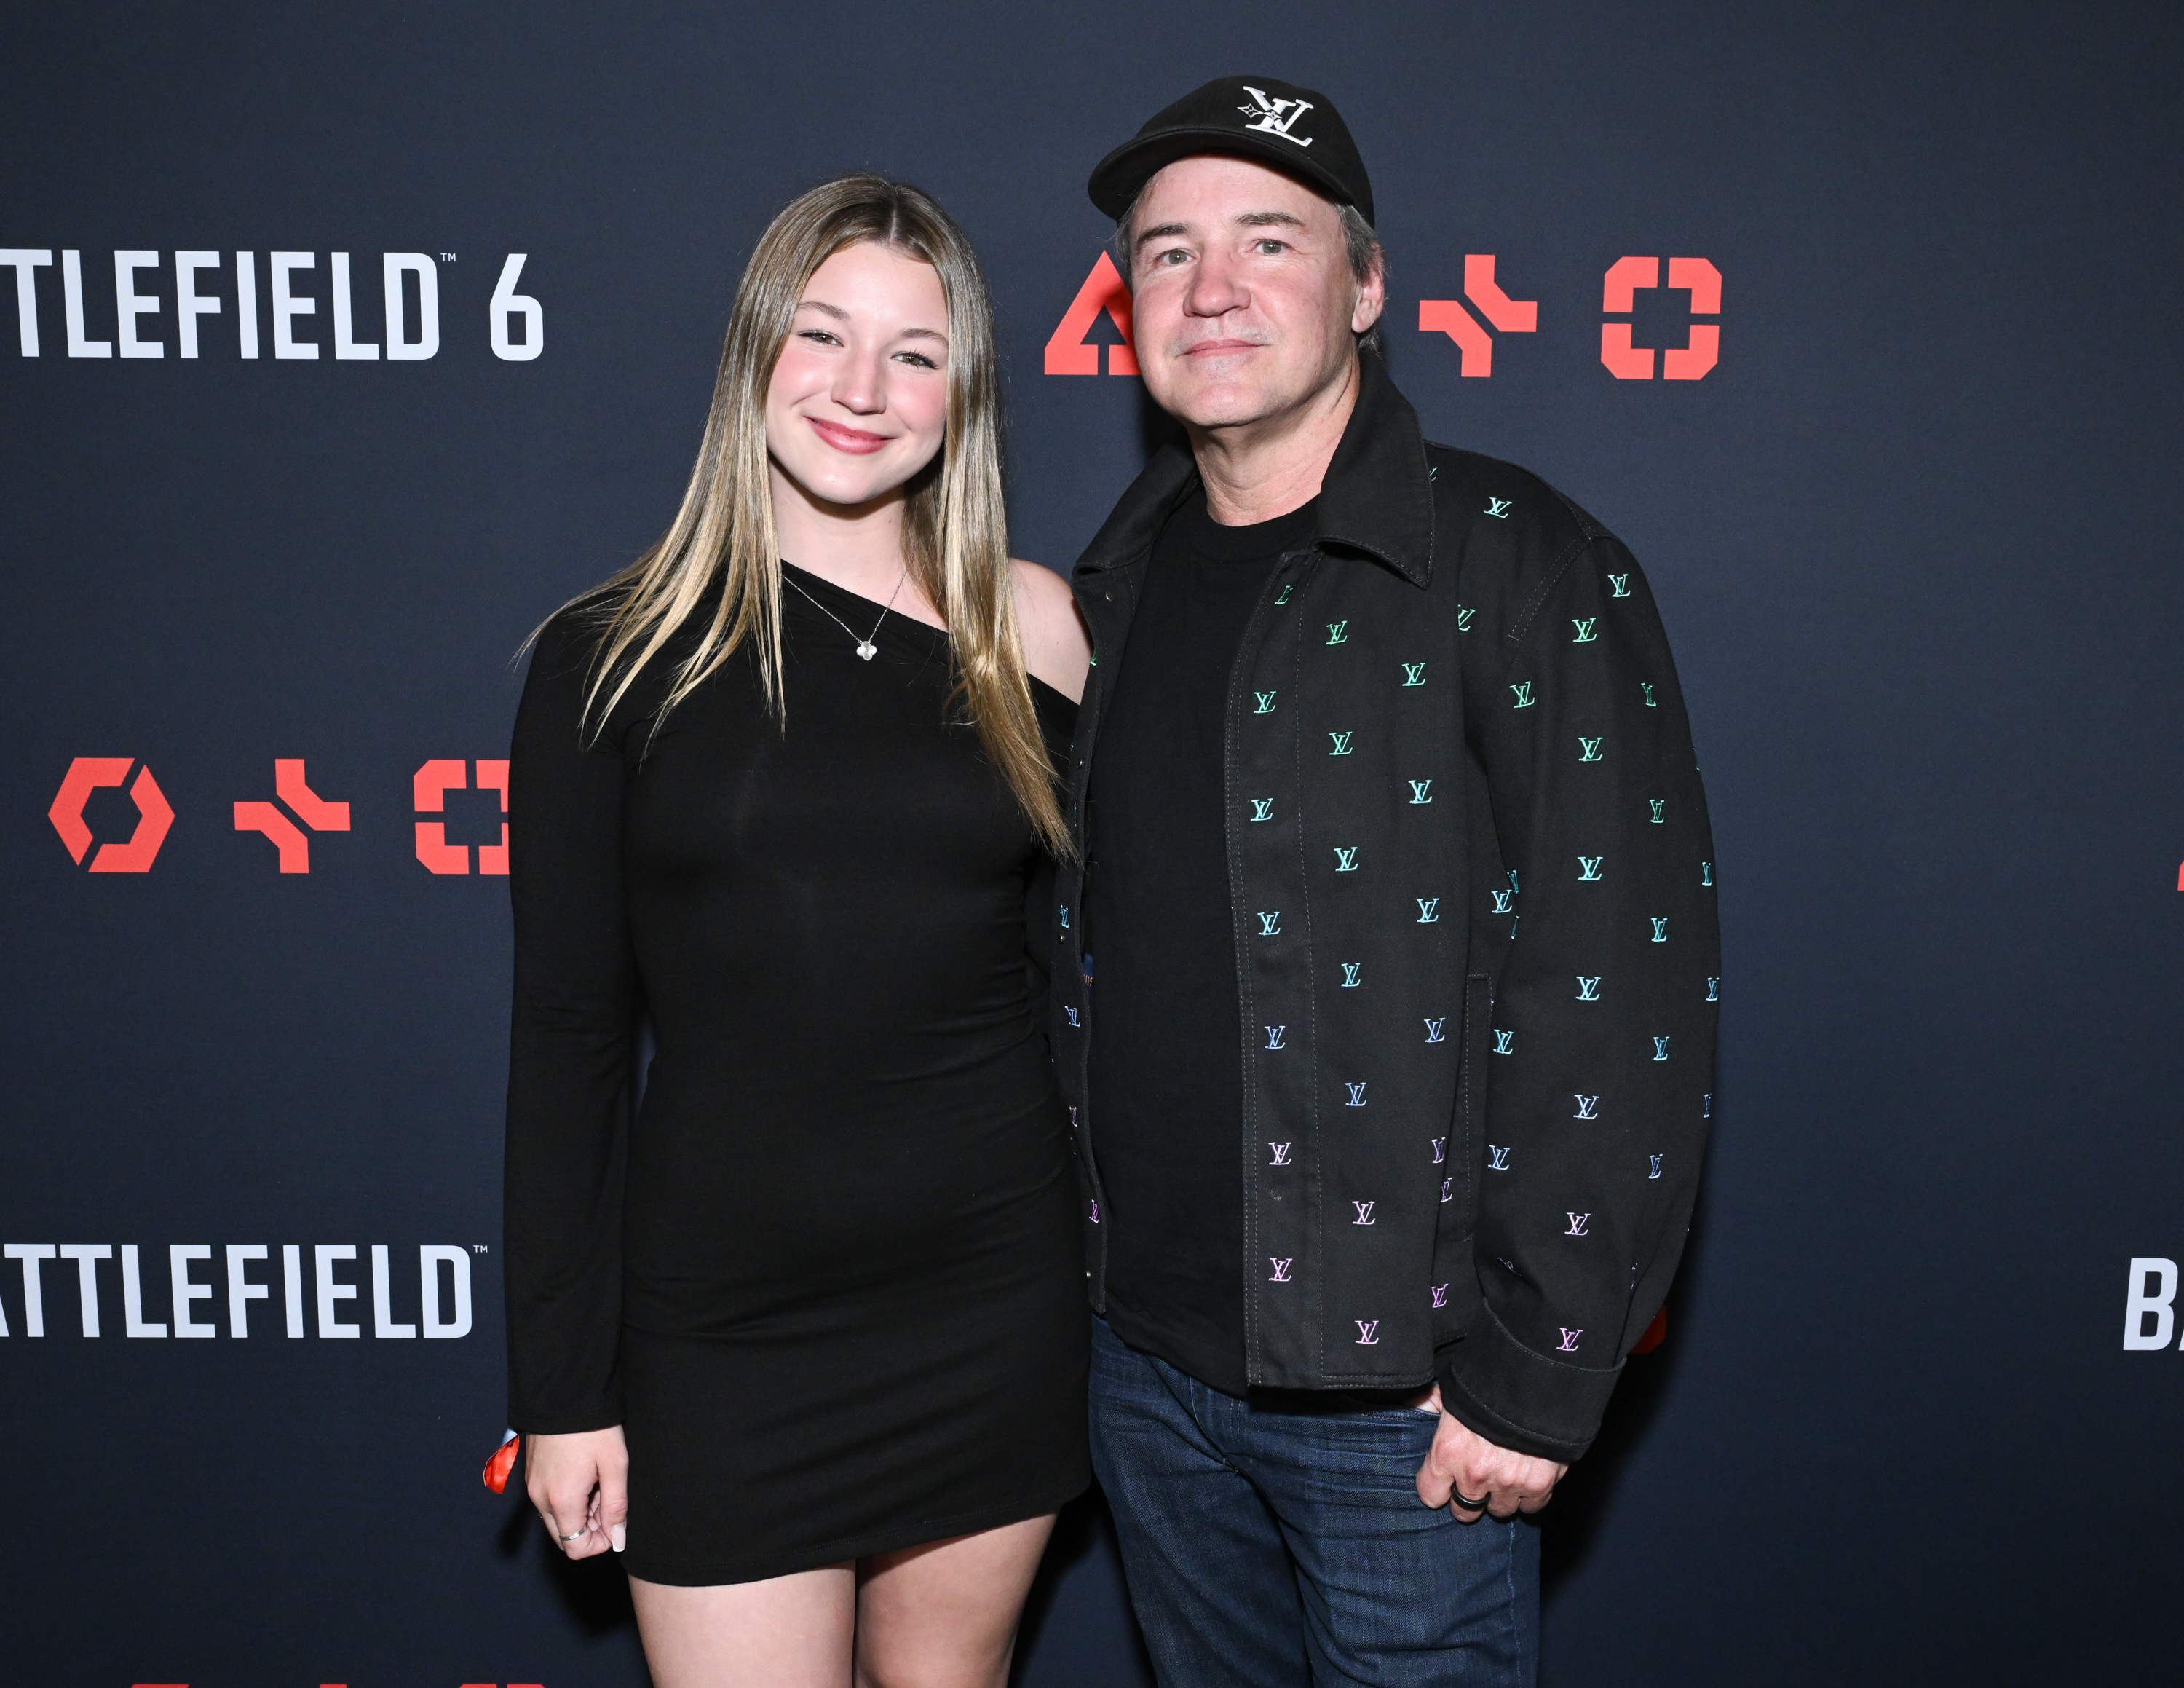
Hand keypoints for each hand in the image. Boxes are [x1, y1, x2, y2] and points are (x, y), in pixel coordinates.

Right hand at [523, 1426, 629, 1557]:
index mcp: (561, 1501)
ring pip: (557, 1521)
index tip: (616, 1522)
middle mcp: (540, 1499)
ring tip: (599, 1482)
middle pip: (564, 1539)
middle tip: (609, 1500)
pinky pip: (549, 1503)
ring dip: (580, 1514)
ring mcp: (533, 1488)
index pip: (576, 1549)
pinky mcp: (531, 1476)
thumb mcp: (615, 1465)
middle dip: (590, 1529)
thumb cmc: (593, 1427)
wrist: (564, 1393)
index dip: (600, 1543)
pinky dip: (568, 1500)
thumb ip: (616, 1507)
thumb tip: (617, 1539)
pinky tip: (585, 1475)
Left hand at [1412, 1387, 1567, 1522]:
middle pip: (1464, 1511)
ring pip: (1499, 1510)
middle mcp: (1475, 1474)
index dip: (1436, 1488)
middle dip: (1467, 1499)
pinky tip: (1527, 1479)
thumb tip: (1414, 1404)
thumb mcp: (1449, 1391)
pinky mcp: (1539, 1484)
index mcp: (1448, 1453)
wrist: (1535, 1378)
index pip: (1430, 1495)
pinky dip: (1530, 1495)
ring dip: (1500, 1497)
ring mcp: (1508, 1483)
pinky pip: (1531, 1506)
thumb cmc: (1487, 1383)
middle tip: (1475, 1482)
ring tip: (1503, 1478)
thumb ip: (1429, 1404)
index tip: (1443, 1482)